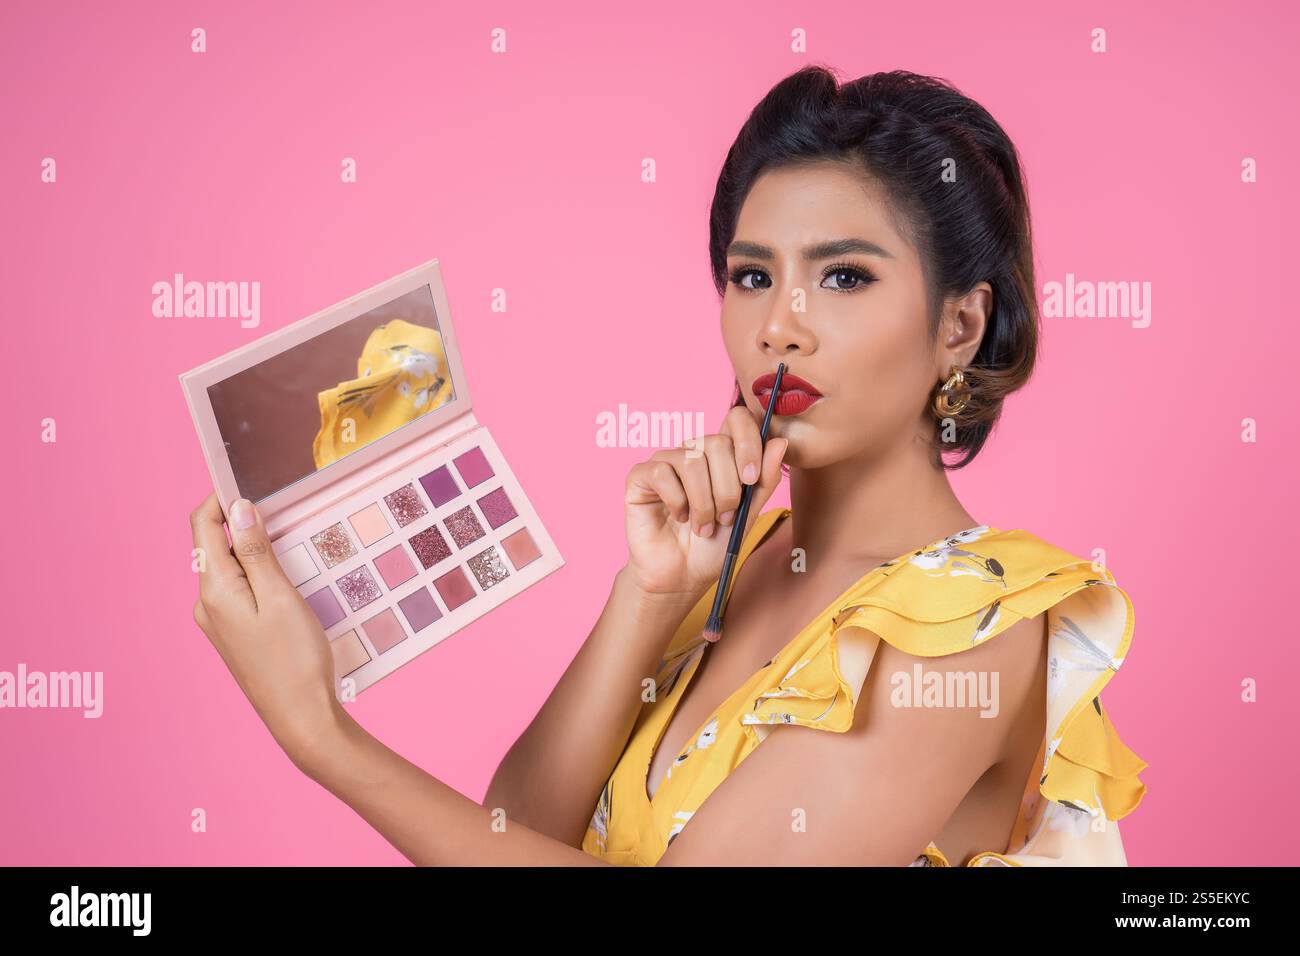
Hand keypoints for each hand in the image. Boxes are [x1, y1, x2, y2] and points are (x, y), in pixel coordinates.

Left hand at [189, 492, 345, 768]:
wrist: (302, 718)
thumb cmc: (295, 660)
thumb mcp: (281, 598)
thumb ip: (257, 552)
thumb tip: (239, 508)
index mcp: (214, 590)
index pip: (203, 525)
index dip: (223, 497)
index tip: (254, 482)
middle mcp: (207, 604)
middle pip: (214, 544)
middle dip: (243, 521)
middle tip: (285, 512)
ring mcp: (218, 622)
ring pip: (230, 567)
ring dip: (255, 549)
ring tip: (292, 546)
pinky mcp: (234, 634)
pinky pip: (240, 589)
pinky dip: (259, 574)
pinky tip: (287, 580)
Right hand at [623, 404, 786, 598]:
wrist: (682, 577)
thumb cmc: (713, 546)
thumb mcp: (747, 515)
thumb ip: (763, 480)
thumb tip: (780, 442)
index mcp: (721, 455)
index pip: (737, 419)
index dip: (748, 443)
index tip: (751, 479)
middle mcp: (693, 451)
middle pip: (717, 443)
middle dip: (727, 488)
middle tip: (724, 517)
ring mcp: (666, 461)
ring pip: (691, 460)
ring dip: (703, 502)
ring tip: (702, 526)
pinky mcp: (640, 476)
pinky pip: (662, 472)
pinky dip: (676, 501)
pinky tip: (677, 517)